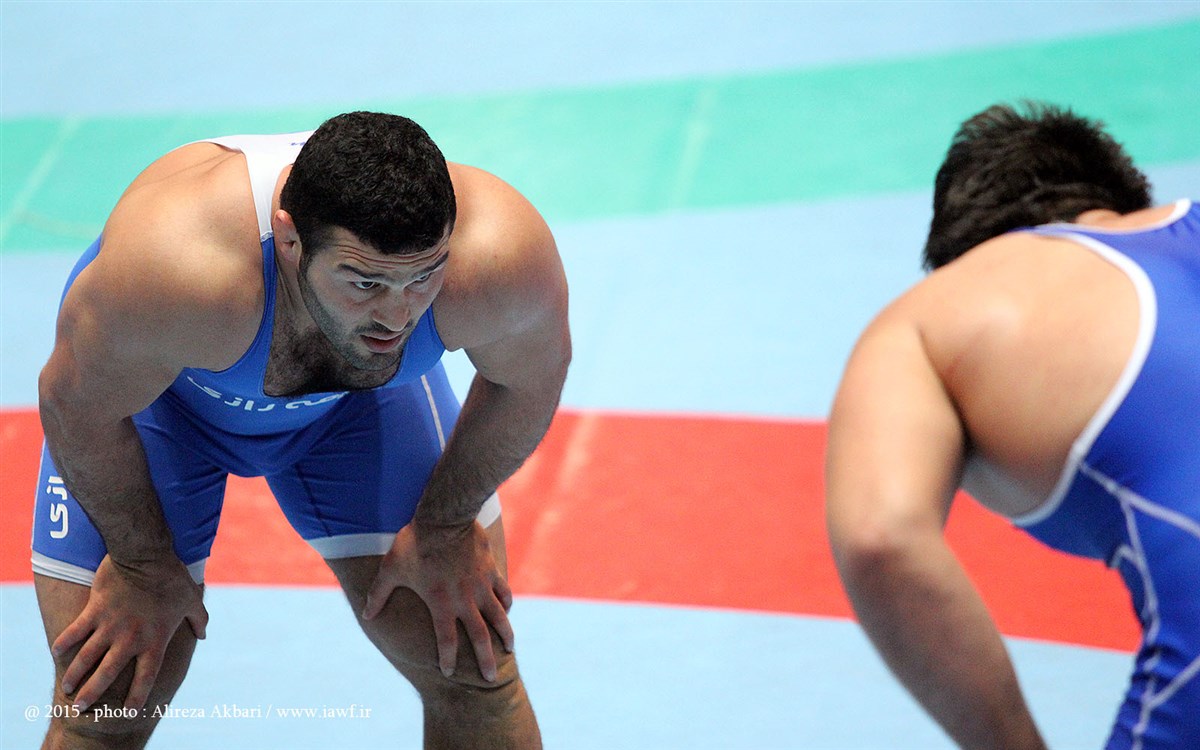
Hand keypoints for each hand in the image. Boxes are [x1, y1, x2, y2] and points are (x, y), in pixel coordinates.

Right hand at [53, 554, 207, 710]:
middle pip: (108, 674)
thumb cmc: (173, 578)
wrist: (146, 555)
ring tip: (68, 687)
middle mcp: (130, 639)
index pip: (146, 678)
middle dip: (93, 693)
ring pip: (87, 657)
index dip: (137, 698)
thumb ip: (199, 620)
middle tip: (80, 707)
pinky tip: (56, 652)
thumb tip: (204, 635)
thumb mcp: (192, 601)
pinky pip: (75, 631)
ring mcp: (110, 626)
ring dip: (75, 674)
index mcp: (154, 641)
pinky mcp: (94, 611)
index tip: (128, 713)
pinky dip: (64, 642)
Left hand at [362, 521, 513, 681]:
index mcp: (440, 603)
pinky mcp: (490, 570)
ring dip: (505, 634)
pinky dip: (505, 603)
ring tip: (509, 648)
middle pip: (479, 636)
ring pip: (498, 616)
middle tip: (491, 677)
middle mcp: (464, 600)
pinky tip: (506, 610)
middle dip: (486, 659)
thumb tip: (366, 615)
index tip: (447, 672)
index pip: (446, 640)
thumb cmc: (414, 543)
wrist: (445, 517)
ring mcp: (480, 585)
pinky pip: (502, 591)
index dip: (447, 658)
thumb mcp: (391, 569)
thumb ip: (378, 594)